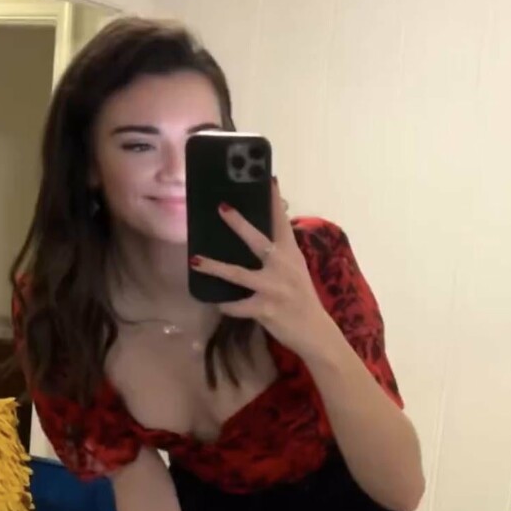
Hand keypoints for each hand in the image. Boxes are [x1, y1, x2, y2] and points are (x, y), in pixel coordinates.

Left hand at [190, 179, 333, 360]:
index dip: (274, 200)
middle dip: (238, 223)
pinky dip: (225, 305)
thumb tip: (262, 239)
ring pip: (238, 274)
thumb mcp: (296, 270)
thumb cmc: (302, 298)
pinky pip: (237, 305)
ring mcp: (273, 287)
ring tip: (195, 260)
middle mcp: (283, 266)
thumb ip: (280, 253)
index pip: (281, 221)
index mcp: (291, 253)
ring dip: (214, 267)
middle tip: (221, 207)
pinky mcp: (265, 308)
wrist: (315, 331)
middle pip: (257, 240)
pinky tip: (216, 302)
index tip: (268, 178)